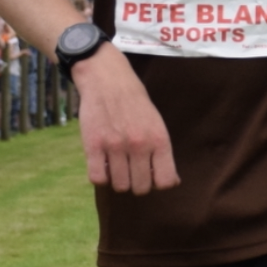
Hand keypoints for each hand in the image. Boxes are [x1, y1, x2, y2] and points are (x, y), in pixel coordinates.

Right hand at [71, 44, 179, 194]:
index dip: (157, 183)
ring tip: (115, 165)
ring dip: (117, 180)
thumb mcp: (157, 123)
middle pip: (140, 188)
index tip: (150, 174)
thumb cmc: (135, 103)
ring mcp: (115, 146)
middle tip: (130, 170)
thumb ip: (163, 153)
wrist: (107, 78)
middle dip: (136, 183)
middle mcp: (139, 144)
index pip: (165, 181)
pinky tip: (102, 164)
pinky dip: (100, 177)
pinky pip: (97, 179)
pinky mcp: (93, 145)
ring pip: (119, 186)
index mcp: (159, 139)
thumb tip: (173, 182)